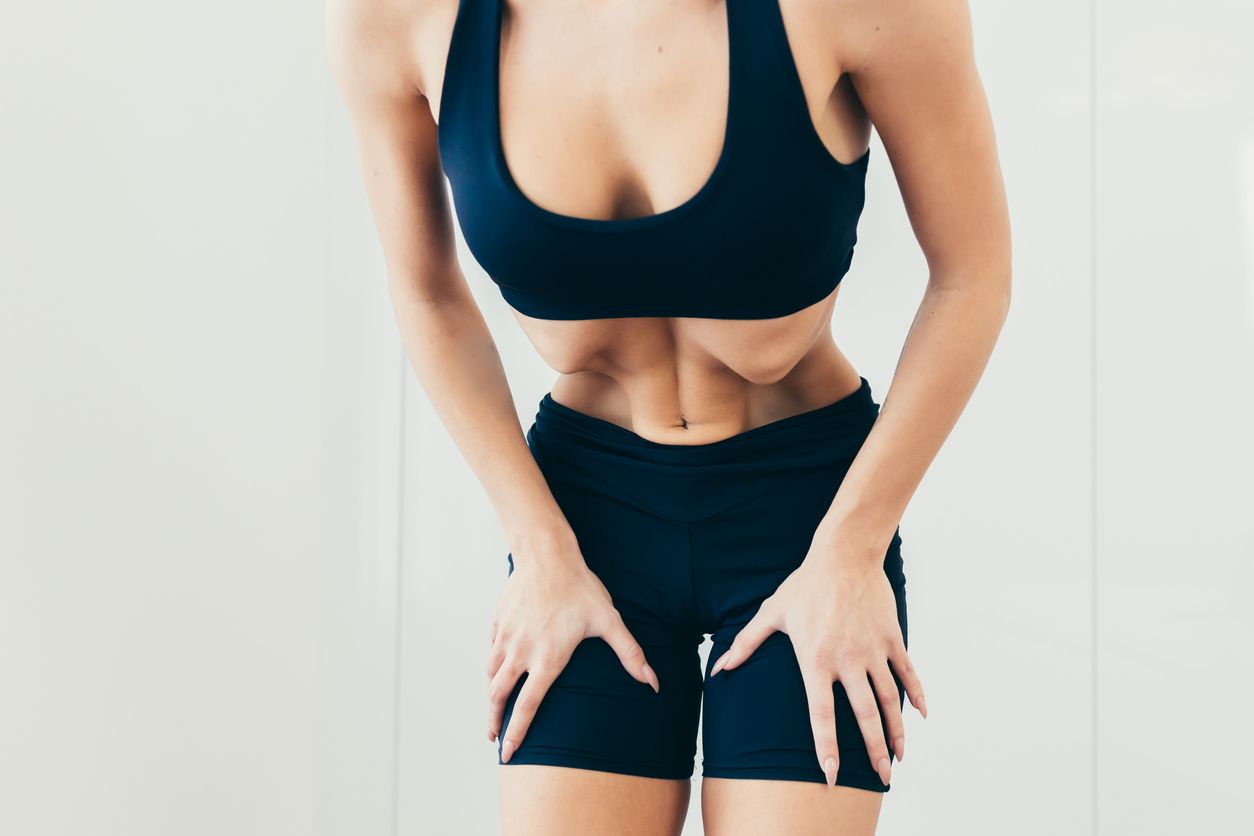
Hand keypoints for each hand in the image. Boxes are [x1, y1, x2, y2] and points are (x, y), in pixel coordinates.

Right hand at [486, 535, 659, 762]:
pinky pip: (491, 651)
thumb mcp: (609, 621)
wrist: (546, 554)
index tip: (508, 752)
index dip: (516, 733)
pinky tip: (497, 670)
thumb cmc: (579, 587)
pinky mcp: (498, 623)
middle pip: (499, 696)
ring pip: (491, 675)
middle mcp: (521, 652)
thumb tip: (652, 682)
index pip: (527, 706)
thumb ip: (630, 654)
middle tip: (495, 739)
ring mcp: (506, 637)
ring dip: (492, 696)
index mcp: (547, 659)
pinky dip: (492, 666)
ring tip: (494, 709)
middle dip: (495, 721)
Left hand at [709, 550, 924, 786]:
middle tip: (881, 778)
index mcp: (816, 660)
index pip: (821, 715)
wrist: (844, 556)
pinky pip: (908, 673)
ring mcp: (873, 650)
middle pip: (864, 716)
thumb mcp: (771, 613)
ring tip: (898, 757)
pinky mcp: (892, 638)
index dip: (826, 747)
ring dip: (897, 731)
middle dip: (873, 751)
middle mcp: (847, 661)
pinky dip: (917, 695)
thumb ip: (746, 644)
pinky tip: (922, 716)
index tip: (831, 775)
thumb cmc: (804, 585)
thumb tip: (720, 668)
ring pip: (890, 700)